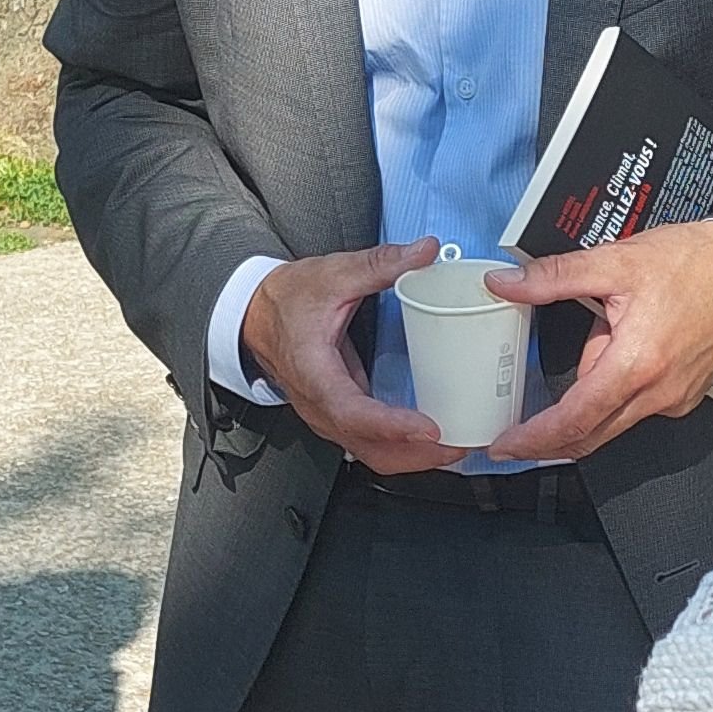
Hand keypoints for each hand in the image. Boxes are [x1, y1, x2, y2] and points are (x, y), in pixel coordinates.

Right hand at [242, 240, 457, 471]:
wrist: (254, 315)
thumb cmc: (286, 300)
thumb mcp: (333, 274)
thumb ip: (380, 264)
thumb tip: (423, 253)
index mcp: (315, 373)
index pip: (352, 413)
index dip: (392, 426)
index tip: (428, 428)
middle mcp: (320, 404)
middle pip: (369, 447)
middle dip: (416, 455)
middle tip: (458, 445)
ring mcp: (328, 415)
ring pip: (371, 454)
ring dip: (412, 458)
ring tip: (453, 448)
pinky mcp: (339, 416)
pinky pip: (370, 445)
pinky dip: (402, 449)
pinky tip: (430, 440)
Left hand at [482, 219, 712, 466]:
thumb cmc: (695, 264)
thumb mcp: (615, 261)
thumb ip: (554, 276)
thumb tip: (506, 284)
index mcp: (636, 364)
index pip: (575, 419)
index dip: (535, 438)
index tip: (506, 446)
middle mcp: (658, 393)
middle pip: (591, 434)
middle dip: (550, 438)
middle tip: (515, 435)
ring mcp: (674, 399)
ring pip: (613, 419)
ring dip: (588, 401)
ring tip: (593, 348)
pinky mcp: (685, 396)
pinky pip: (637, 406)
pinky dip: (617, 391)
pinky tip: (623, 353)